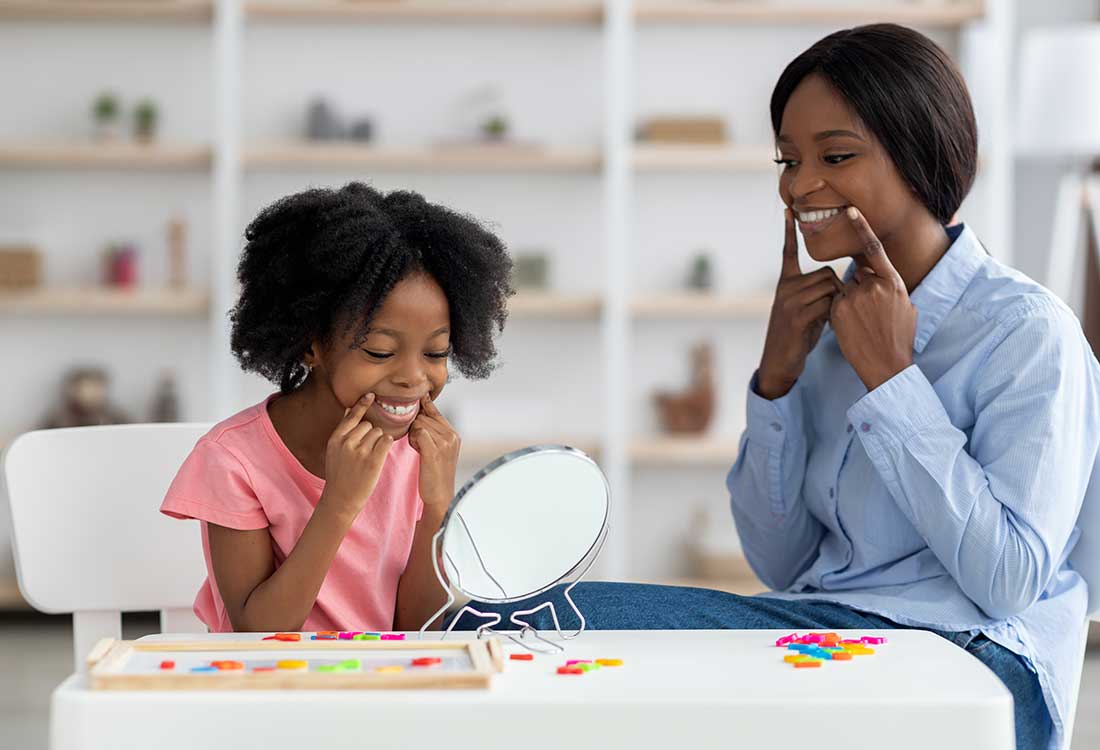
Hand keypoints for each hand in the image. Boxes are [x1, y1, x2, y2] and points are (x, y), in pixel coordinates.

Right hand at [320, 393, 393, 518]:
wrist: (341, 499)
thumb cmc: (339, 474)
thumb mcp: (334, 451)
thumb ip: (343, 432)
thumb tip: (349, 410)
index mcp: (336, 439)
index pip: (352, 416)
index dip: (362, 405)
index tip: (371, 395)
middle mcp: (347, 442)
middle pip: (369, 425)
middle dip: (371, 435)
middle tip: (364, 452)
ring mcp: (360, 451)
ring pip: (379, 433)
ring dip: (378, 442)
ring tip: (369, 458)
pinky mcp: (373, 460)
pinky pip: (386, 441)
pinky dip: (386, 446)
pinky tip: (380, 455)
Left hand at [409, 395, 459, 508]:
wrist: (440, 496)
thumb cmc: (436, 475)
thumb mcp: (440, 451)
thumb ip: (435, 433)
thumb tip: (422, 415)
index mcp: (454, 434)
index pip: (435, 411)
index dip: (424, 406)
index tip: (420, 397)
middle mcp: (452, 436)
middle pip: (424, 416)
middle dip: (416, 427)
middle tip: (418, 443)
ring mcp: (445, 443)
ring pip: (419, 423)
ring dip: (413, 435)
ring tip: (418, 448)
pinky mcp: (434, 450)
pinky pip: (418, 432)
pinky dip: (413, 440)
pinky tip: (416, 449)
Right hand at [757, 208, 842, 398]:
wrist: (779, 361)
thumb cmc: (796, 336)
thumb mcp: (804, 310)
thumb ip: (816, 293)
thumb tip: (837, 282)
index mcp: (785, 283)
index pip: (788, 252)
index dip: (788, 232)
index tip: (788, 210)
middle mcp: (785, 288)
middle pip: (826, 273)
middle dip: (837, 289)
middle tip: (834, 310)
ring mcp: (790, 301)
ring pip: (829, 286)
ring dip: (838, 302)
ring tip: (827, 320)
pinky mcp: (797, 316)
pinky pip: (828, 303)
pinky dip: (834, 313)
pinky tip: (825, 325)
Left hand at [830, 208, 916, 390]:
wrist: (886, 365)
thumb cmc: (899, 338)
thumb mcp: (906, 307)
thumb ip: (891, 288)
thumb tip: (882, 278)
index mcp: (893, 282)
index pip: (875, 249)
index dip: (862, 228)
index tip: (851, 211)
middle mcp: (874, 285)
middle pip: (857, 276)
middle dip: (859, 291)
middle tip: (870, 315)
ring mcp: (855, 297)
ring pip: (844, 291)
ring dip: (849, 303)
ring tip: (862, 324)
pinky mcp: (839, 310)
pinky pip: (834, 303)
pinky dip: (839, 313)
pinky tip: (852, 328)